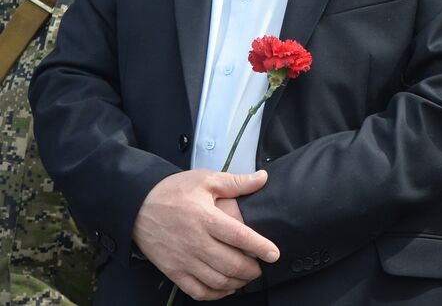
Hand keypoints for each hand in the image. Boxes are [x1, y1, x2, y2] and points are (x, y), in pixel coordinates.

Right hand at [133, 169, 278, 300]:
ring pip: (216, 280)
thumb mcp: (205, 180)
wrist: (136, 206)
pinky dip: (215, 294)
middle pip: (230, 264)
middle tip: (263, 267)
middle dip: (252, 270)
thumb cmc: (172, 191)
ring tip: (247, 277)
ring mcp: (183, 260)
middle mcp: (196, 243)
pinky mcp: (173, 271)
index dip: (260, 247)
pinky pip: (197, 290)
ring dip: (237, 282)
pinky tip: (226, 288)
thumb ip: (236, 182)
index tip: (274, 254)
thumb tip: (262, 178)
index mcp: (206, 219)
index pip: (240, 237)